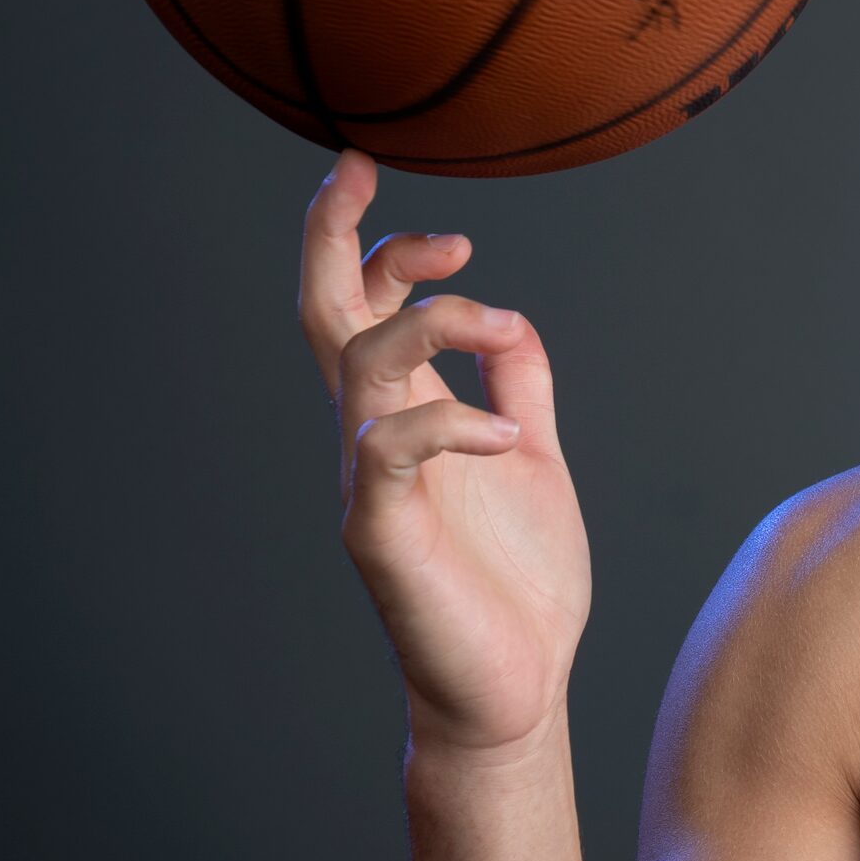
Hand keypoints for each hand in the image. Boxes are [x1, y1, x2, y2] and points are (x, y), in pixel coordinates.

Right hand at [299, 150, 590, 758]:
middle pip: (326, 316)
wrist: (515, 687)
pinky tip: (511, 436)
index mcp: (407, 411)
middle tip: (361, 172)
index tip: (389, 181)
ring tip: (500, 324)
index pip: (360, 306)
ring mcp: (371, 482)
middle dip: (336, 237)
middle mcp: (374, 435)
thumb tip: (513, 322)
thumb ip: (518, 387)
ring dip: (432, 322)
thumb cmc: (517, 578)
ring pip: (359, 366)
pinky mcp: (382, 534)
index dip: (366, 239)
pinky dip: (453, 421)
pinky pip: (391, 452)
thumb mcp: (533, 456)